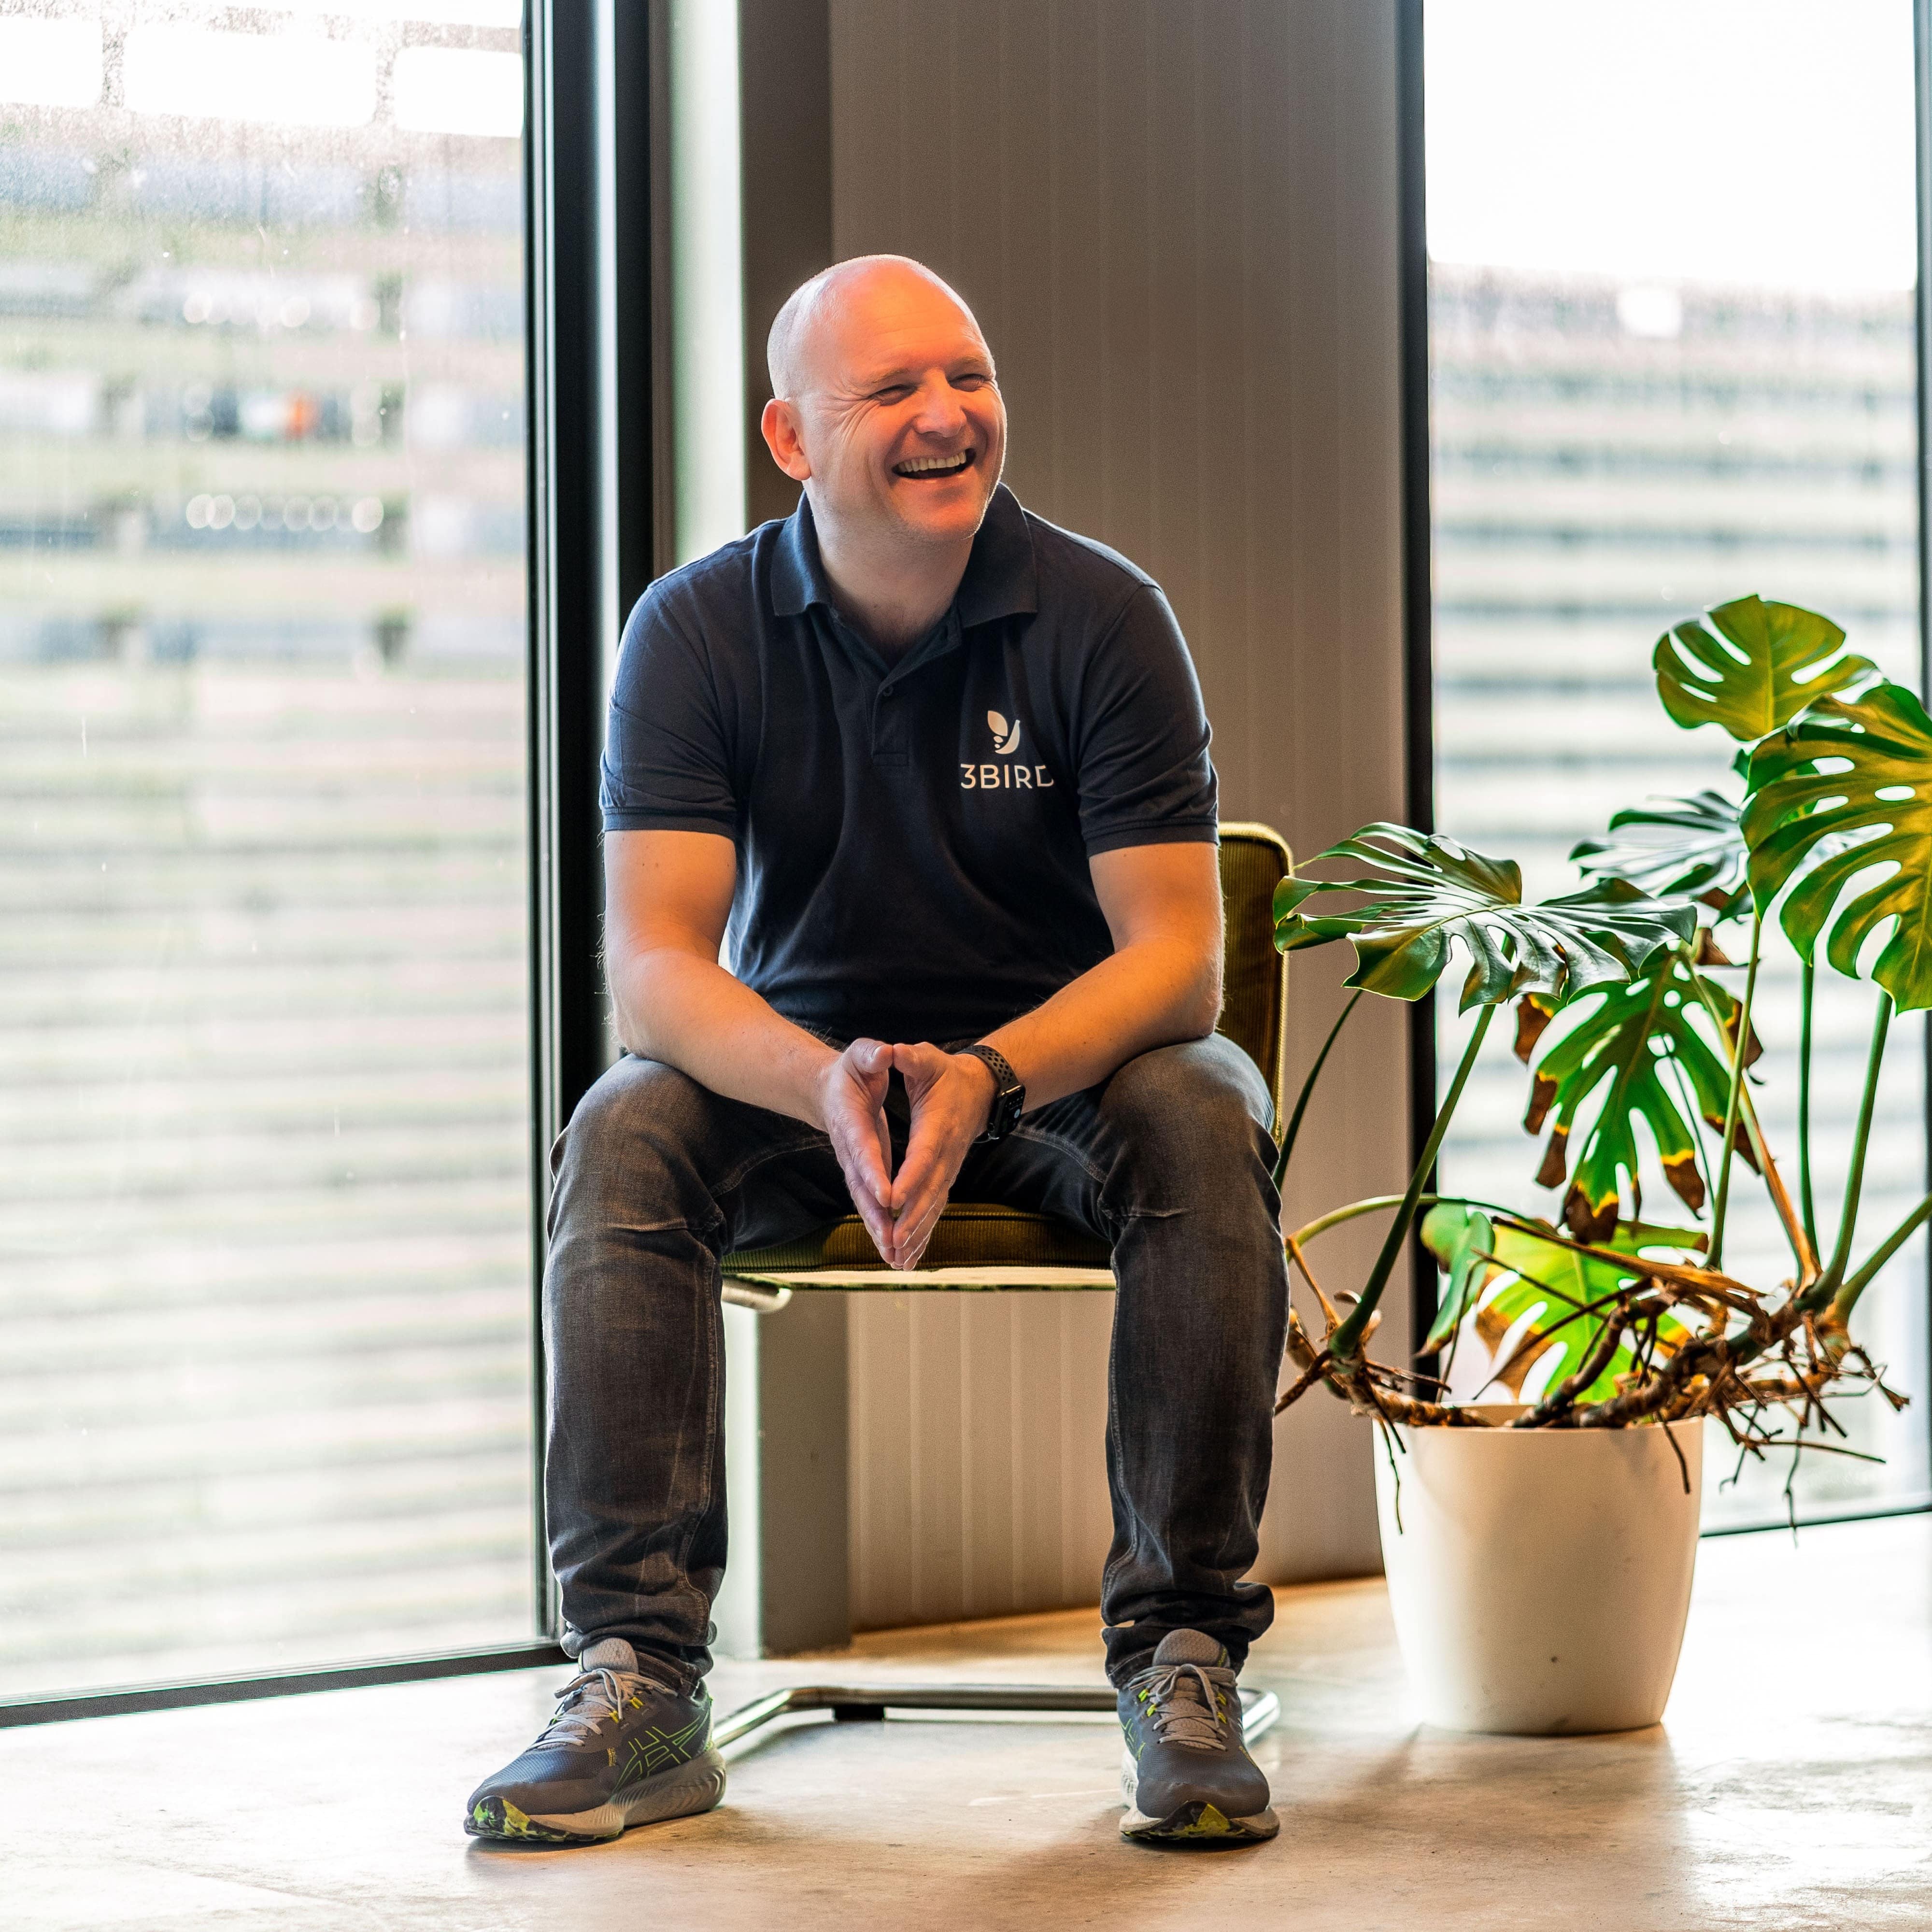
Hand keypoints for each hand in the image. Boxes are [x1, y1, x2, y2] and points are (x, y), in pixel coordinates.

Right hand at [813, 1040, 896, 1261]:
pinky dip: (882, 1230)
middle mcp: (850, 1150)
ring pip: (866, 1203)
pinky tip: (895, 1254)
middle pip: (862, 1187)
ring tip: (896, 1259)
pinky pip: (873, 1206)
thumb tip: (884, 1052)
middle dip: (876, 1215)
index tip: (887, 1194)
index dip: (874, 1171)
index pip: (863, 1148)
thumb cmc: (850, 1071)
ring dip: (880, 1231)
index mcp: (851, 1121)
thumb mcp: (861, 1055)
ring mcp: (855, 1166)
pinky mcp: (864, 1176)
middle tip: (892, 1240)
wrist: (828, 1090)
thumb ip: (871, 1055)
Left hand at [884, 1044, 996, 1267]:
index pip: (922, 1155)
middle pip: (928, 1191)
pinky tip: (909, 1258)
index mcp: (937, 1126)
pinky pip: (935, 1210)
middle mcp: (946, 1154)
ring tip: (897, 1260)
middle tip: (892, 1244)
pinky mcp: (946, 1179)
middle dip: (910, 1220)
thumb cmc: (946, 1073)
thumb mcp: (926, 1059)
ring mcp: (948, 1170)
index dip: (909, 1178)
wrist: (979, 1089)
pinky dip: (923, 1235)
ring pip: (933, 1207)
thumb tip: (891, 1050)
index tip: (893, 1199)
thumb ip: (909, 1057)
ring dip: (916, 1235)